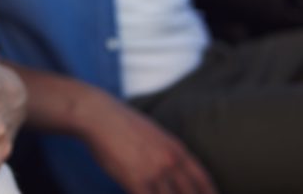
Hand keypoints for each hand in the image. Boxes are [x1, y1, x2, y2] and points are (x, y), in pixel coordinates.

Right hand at [83, 96, 217, 193]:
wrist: (99, 115)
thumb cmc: (123, 123)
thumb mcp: (155, 134)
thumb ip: (168, 153)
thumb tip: (175, 170)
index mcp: (177, 149)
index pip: (203, 180)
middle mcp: (171, 162)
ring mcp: (154, 172)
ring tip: (158, 193)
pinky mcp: (135, 181)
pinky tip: (141, 193)